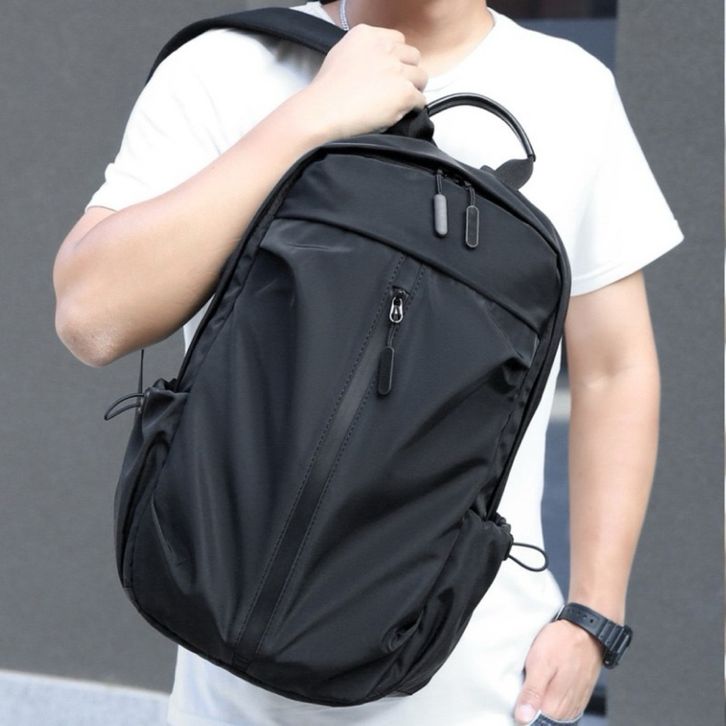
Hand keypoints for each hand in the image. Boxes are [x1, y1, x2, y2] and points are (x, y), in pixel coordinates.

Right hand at [301, 23, 428, 139]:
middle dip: (407, 72)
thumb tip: (377, 65)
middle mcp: (385, 48)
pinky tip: (398, 114)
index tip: (389, 71)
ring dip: (413, 90)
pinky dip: (412, 108)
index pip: (397, 40)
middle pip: (413, 56)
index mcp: (368, 35)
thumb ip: (364, 53)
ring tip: (398, 102)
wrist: (323, 110)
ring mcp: (397, 70)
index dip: (396, 58)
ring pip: (421, 77)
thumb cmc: (326, 90)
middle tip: (396, 88)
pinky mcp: (404, 93)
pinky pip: (420, 100)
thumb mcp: (341, 54)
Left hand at [513, 619, 602, 723]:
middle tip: (526, 681)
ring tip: (537, 678)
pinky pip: (560, 705)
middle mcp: (566, 711)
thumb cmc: (563, 642)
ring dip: (540, 700)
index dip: (520, 710)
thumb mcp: (540, 662)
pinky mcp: (577, 698)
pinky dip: (550, 696)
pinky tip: (547, 681)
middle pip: (540, 718)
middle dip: (530, 704)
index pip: (530, 721)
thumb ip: (532, 692)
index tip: (517, 695)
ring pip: (550, 712)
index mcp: (554, 706)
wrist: (587, 630)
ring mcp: (573, 705)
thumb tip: (523, 717)